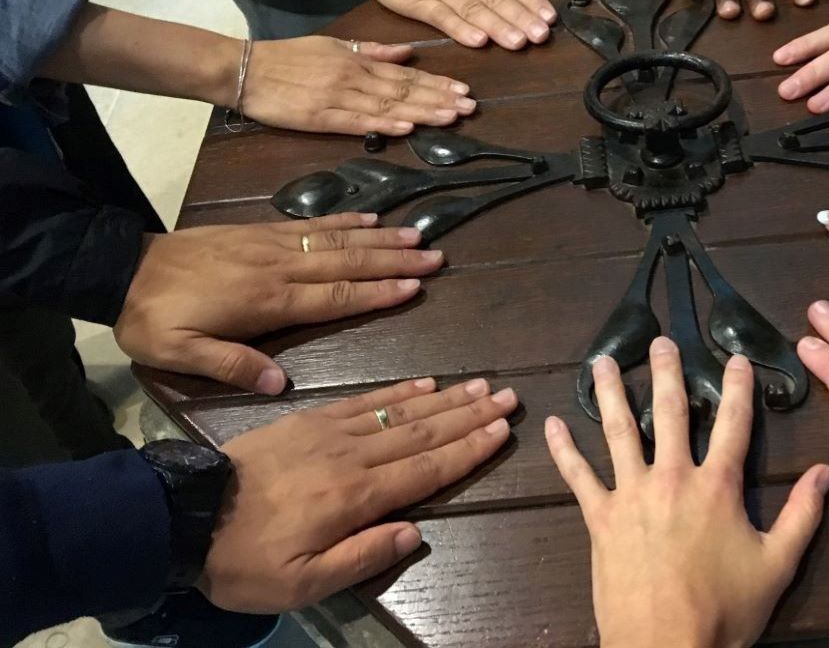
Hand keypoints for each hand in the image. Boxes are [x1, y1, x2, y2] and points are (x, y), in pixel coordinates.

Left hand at [114, 214, 443, 392]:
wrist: (119, 270)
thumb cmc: (152, 320)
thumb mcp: (180, 354)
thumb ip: (232, 365)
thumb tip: (281, 384)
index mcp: (267, 302)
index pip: (334, 296)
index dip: (377, 291)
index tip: (415, 285)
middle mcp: (277, 268)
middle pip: (346, 262)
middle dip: (394, 260)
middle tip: (435, 257)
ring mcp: (269, 246)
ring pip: (334, 240)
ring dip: (378, 238)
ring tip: (416, 235)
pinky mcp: (258, 232)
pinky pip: (309, 225)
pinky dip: (343, 220)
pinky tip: (368, 219)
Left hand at [202, 376, 518, 610]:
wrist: (184, 516)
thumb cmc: (244, 561)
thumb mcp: (301, 582)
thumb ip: (361, 557)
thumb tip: (414, 532)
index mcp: (354, 497)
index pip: (426, 468)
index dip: (468, 449)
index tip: (503, 430)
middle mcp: (351, 457)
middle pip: (423, 432)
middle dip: (469, 416)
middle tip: (507, 396)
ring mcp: (329, 433)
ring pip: (400, 411)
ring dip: (445, 399)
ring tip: (480, 385)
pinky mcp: (308, 420)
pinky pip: (363, 399)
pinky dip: (398, 390)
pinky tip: (423, 383)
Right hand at [240, 37, 474, 135]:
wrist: (244, 69)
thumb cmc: (288, 58)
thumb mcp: (334, 45)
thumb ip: (371, 51)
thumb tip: (408, 52)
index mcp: (357, 61)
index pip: (406, 75)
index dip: (437, 84)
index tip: (464, 91)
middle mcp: (354, 78)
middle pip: (404, 90)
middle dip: (439, 99)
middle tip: (469, 107)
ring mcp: (338, 97)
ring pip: (388, 105)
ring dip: (422, 112)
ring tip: (451, 117)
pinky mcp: (320, 117)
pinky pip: (357, 121)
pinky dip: (383, 123)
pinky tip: (406, 127)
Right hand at [353, 0, 555, 49]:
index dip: (530, 0)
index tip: (550, 17)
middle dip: (520, 17)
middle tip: (541, 36)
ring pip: (473, 9)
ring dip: (497, 26)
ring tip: (518, 42)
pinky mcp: (418, 2)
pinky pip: (442, 17)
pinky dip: (460, 29)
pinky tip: (478, 41)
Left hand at [545, 338, 828, 647]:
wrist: (666, 647)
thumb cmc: (725, 611)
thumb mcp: (777, 565)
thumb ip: (802, 515)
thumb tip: (827, 473)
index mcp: (717, 486)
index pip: (733, 424)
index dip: (737, 388)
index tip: (736, 358)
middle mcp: (672, 478)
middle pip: (670, 413)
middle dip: (668, 373)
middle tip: (660, 342)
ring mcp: (631, 494)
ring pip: (619, 431)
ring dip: (612, 393)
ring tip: (602, 362)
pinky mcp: (600, 517)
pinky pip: (578, 476)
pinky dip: (564, 450)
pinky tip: (553, 425)